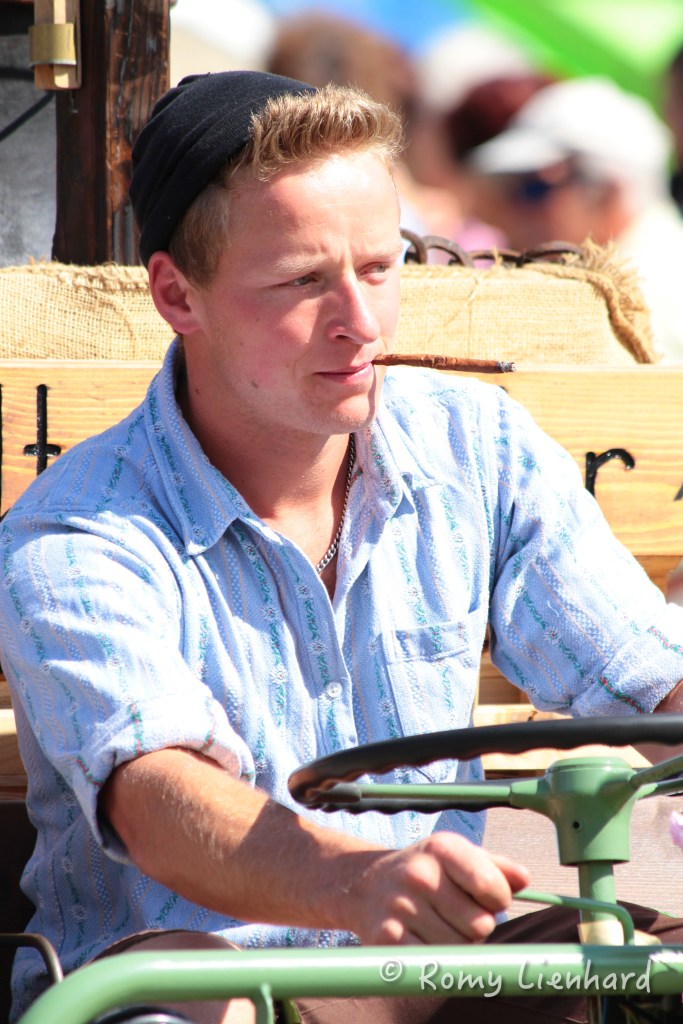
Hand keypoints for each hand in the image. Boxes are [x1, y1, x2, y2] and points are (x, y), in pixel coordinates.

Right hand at [344, 831, 530, 945]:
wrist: (366, 886)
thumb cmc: (424, 872)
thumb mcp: (456, 856)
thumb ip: (495, 866)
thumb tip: (525, 879)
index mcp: (442, 849)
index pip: (493, 888)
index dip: (498, 900)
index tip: (485, 898)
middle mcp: (420, 875)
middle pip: (481, 926)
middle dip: (477, 926)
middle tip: (457, 915)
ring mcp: (402, 907)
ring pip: (460, 949)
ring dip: (458, 946)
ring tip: (440, 926)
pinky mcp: (388, 938)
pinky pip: (434, 963)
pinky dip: (436, 959)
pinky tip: (424, 940)